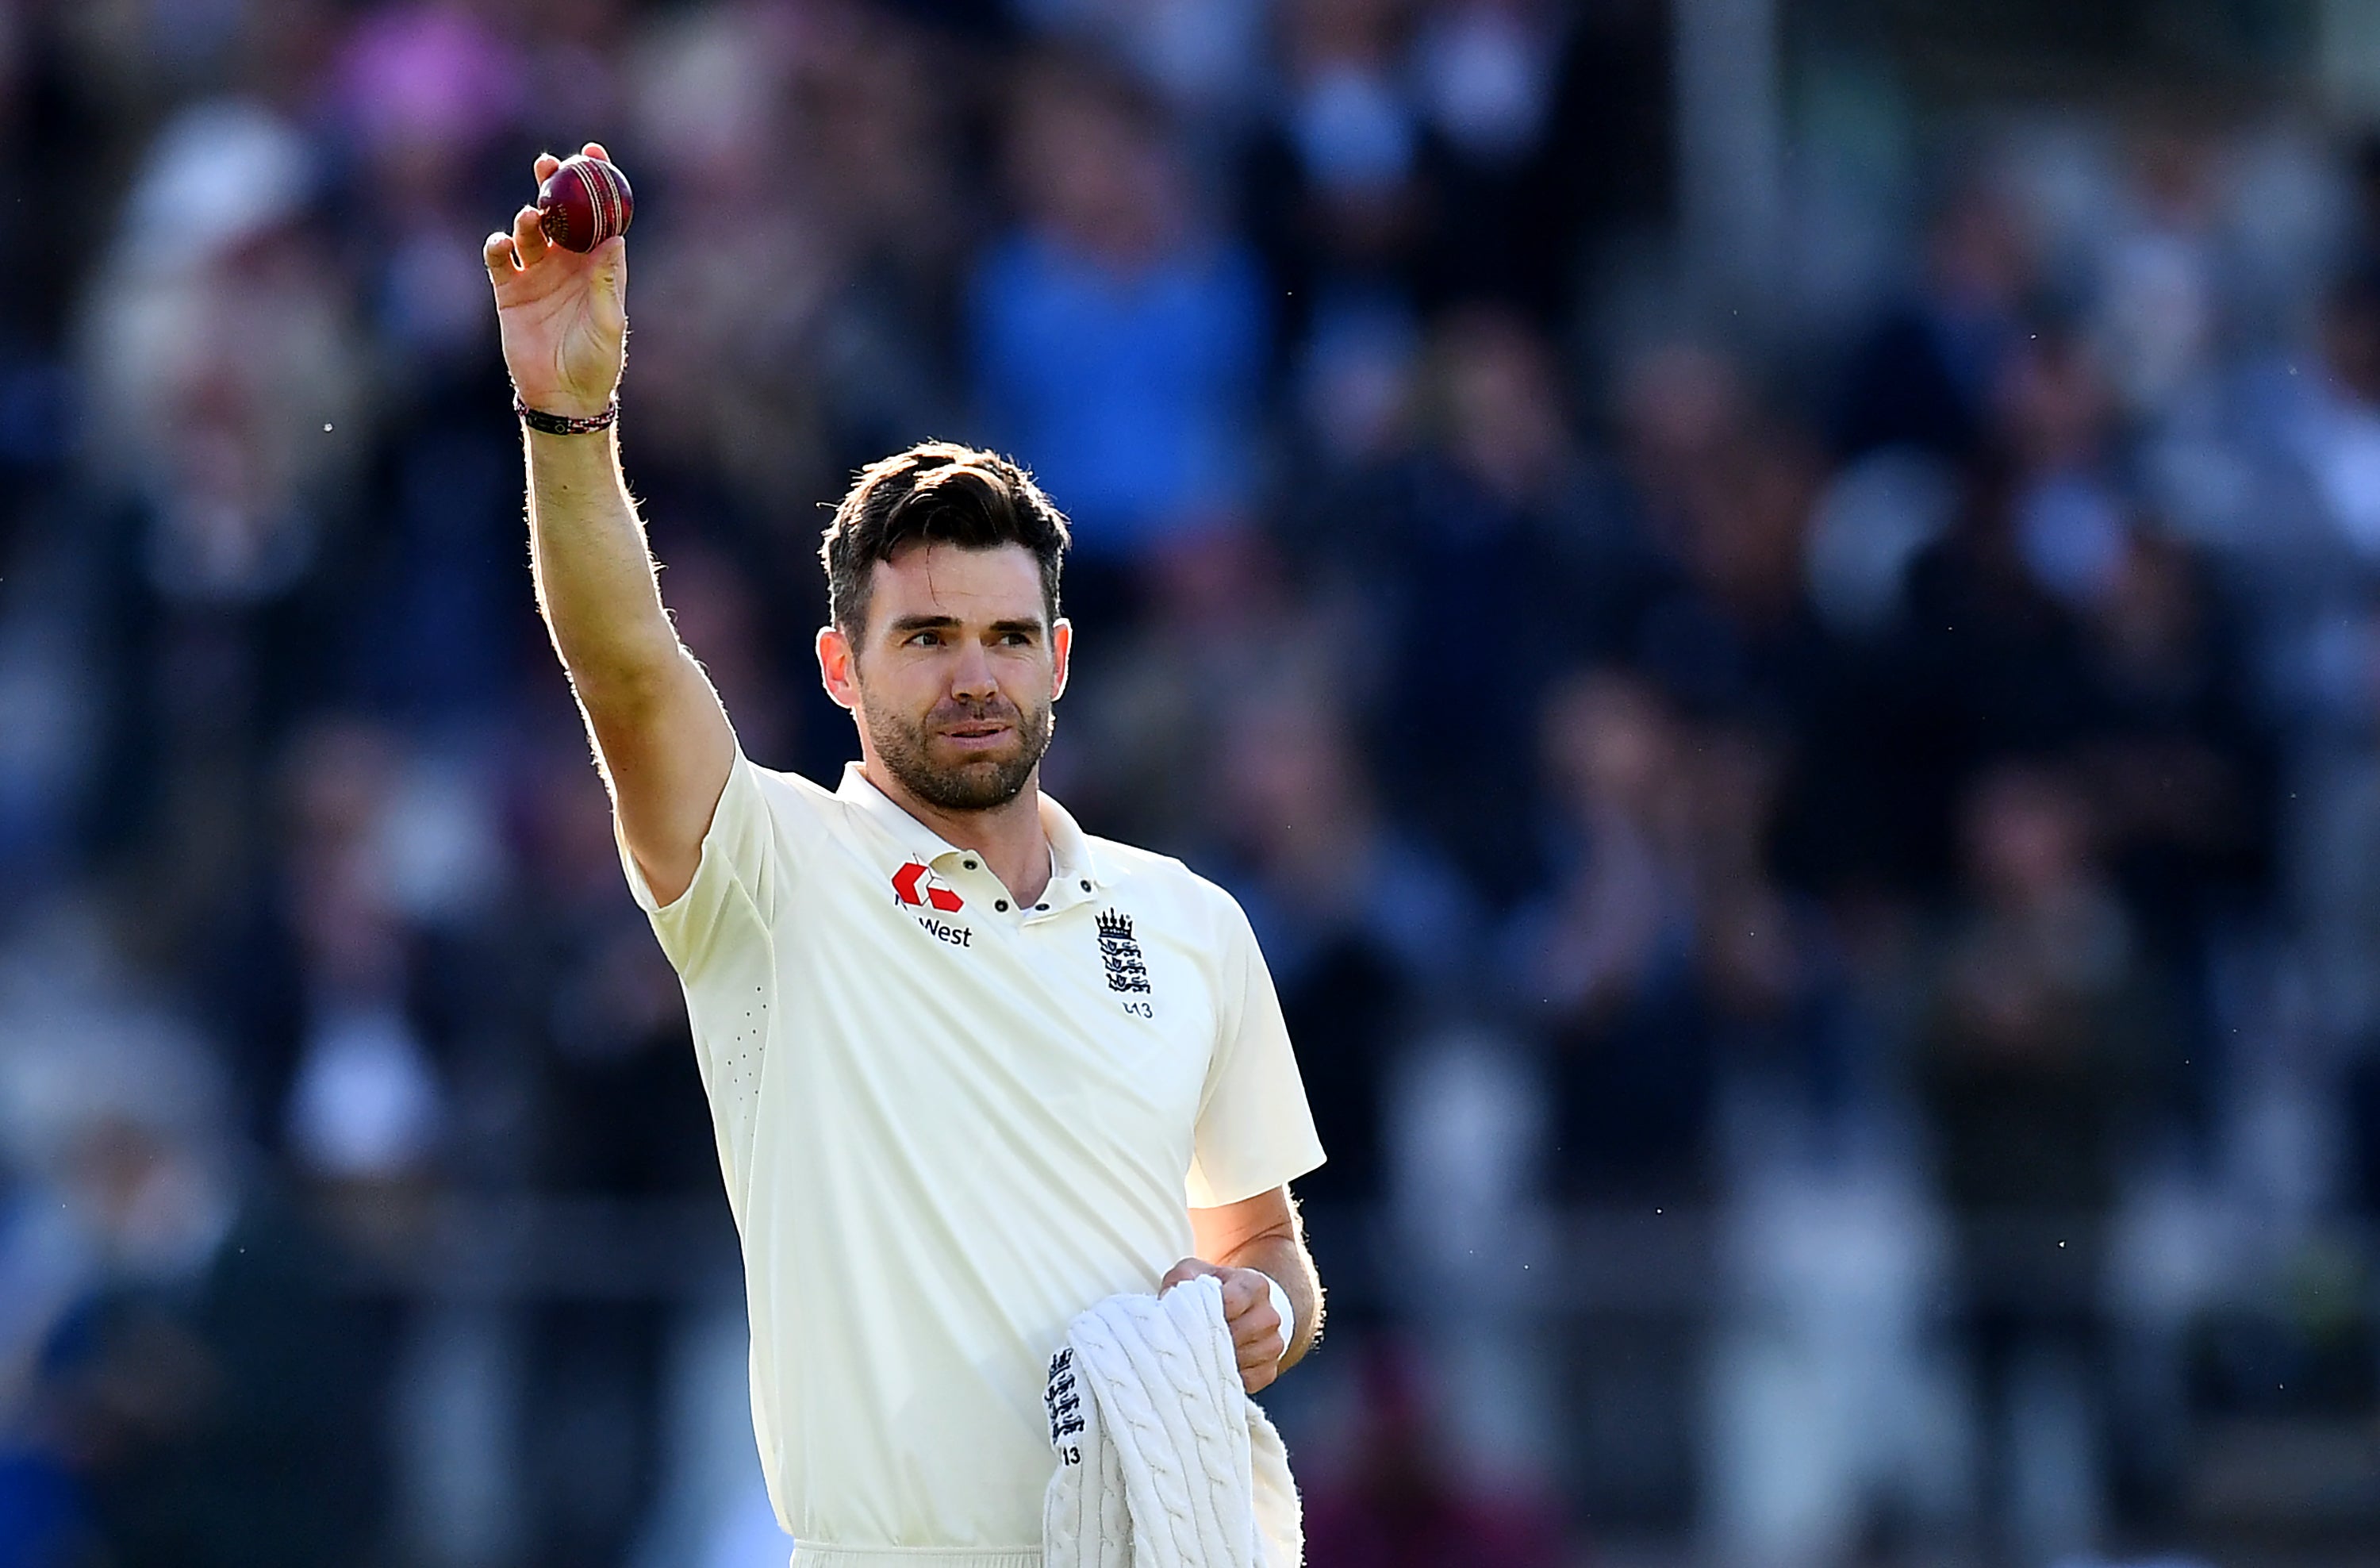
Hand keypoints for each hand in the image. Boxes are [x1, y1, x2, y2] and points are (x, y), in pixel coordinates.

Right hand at [483, 142, 626, 419]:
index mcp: (597, 266)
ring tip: (531, 216)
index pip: (598, 216)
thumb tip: (615, 238)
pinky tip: (503, 244)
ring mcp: (536, 274)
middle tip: (551, 166)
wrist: (564, 396)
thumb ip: (607, 281)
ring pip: (528, 230)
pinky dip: (498, 246)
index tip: (594, 154)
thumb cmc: (596, 362)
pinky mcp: (509, 291)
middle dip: (554, 186)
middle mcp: (566, 263)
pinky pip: (499, 260)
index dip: (596, 184)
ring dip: (527, 217)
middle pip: (559, 213)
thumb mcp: (609, 323)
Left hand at [1162, 1258, 1286, 1393]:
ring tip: (1197, 1358)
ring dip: (1219, 1361)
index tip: (1188, 1318)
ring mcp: (1273, 1344)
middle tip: (1187, 1343)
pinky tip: (1212, 1374)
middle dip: (1210, 1339)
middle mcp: (1268, 1315)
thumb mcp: (1192, 1274)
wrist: (1237, 1310)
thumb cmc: (1210, 1292)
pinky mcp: (1269, 1369)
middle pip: (1241, 1332)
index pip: (1233, 1301)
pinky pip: (1251, 1381)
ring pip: (1247, 1358)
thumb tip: (1168, 1301)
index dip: (1208, 1311)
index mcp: (1253, 1285)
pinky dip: (1229, 1380)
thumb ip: (1181, 1280)